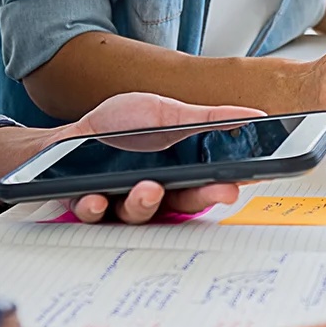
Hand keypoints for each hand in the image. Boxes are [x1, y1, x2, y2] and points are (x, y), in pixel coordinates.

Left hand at [49, 92, 264, 223]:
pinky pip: (94, 214)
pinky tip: (97, 199)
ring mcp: (122, 202)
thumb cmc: (120, 125)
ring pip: (140, 214)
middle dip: (200, 200)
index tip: (235, 185)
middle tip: (216, 192)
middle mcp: (156, 194)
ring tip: (148, 189)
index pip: (207, 187)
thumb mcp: (167, 112)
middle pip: (182, 206)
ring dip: (146, 203)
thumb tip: (254, 115)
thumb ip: (208, 118)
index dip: (222, 188)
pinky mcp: (89, 206)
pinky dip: (95, 208)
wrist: (71, 133)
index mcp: (178, 175)